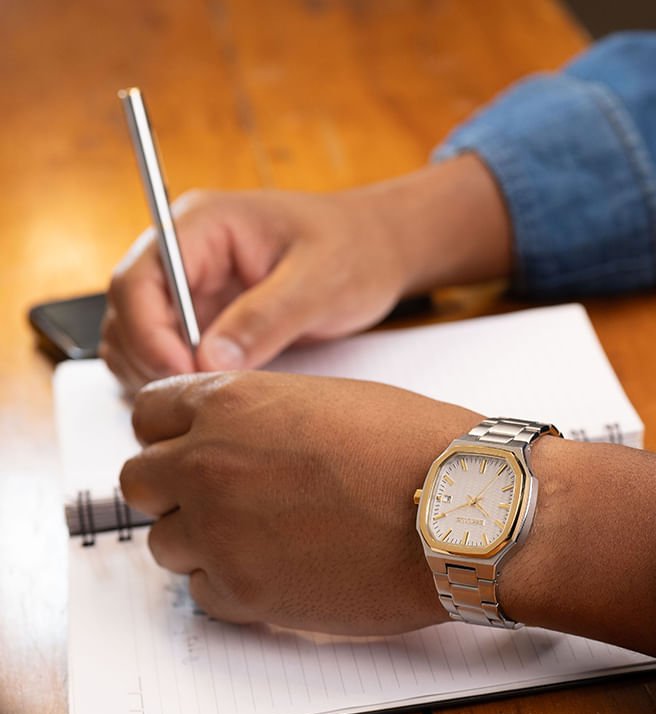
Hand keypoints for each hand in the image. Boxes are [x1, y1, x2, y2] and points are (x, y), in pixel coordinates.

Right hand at [100, 156, 512, 391]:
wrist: (380, 251)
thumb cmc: (356, 250)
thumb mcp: (320, 282)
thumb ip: (265, 319)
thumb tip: (209, 361)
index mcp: (201, 226)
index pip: (138, 281)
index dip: (148, 334)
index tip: (183, 375)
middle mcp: (185, 255)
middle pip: (128, 315)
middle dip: (152, 361)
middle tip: (202, 397)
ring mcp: (192, 288)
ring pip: (139, 339)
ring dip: (160, 374)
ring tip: (213, 397)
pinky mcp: (206, 318)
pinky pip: (170, 352)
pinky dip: (180, 378)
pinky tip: (218, 394)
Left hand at [119, 372, 479, 633]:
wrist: (462, 512)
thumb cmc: (419, 449)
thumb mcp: (330, 401)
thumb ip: (264, 416)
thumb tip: (240, 439)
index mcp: (230, 405)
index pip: (148, 415)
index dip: (172, 434)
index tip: (191, 450)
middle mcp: (208, 466)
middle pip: (139, 483)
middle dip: (173, 491)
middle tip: (219, 501)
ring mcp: (220, 534)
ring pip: (163, 544)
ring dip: (201, 543)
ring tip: (262, 542)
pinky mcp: (244, 594)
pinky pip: (202, 593)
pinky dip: (230, 586)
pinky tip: (279, 572)